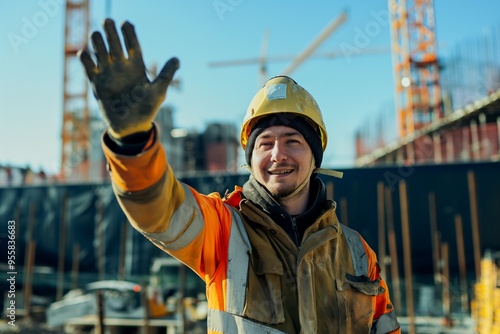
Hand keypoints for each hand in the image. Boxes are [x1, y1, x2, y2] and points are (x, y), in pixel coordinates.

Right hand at [78, 19, 178, 137]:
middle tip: (108, 22)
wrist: (131, 127)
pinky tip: (85, 54)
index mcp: (137, 66)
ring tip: (96, 35)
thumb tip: (177, 59)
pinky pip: (88, 67)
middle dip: (110, 31)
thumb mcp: (158, 92)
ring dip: (97, 41)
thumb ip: (166, 75)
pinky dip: (85, 59)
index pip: (132, 43)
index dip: (128, 32)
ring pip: (99, 51)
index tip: (126, 23)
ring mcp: (108, 74)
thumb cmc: (147, 109)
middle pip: (114, 42)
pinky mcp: (97, 84)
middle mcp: (121, 66)